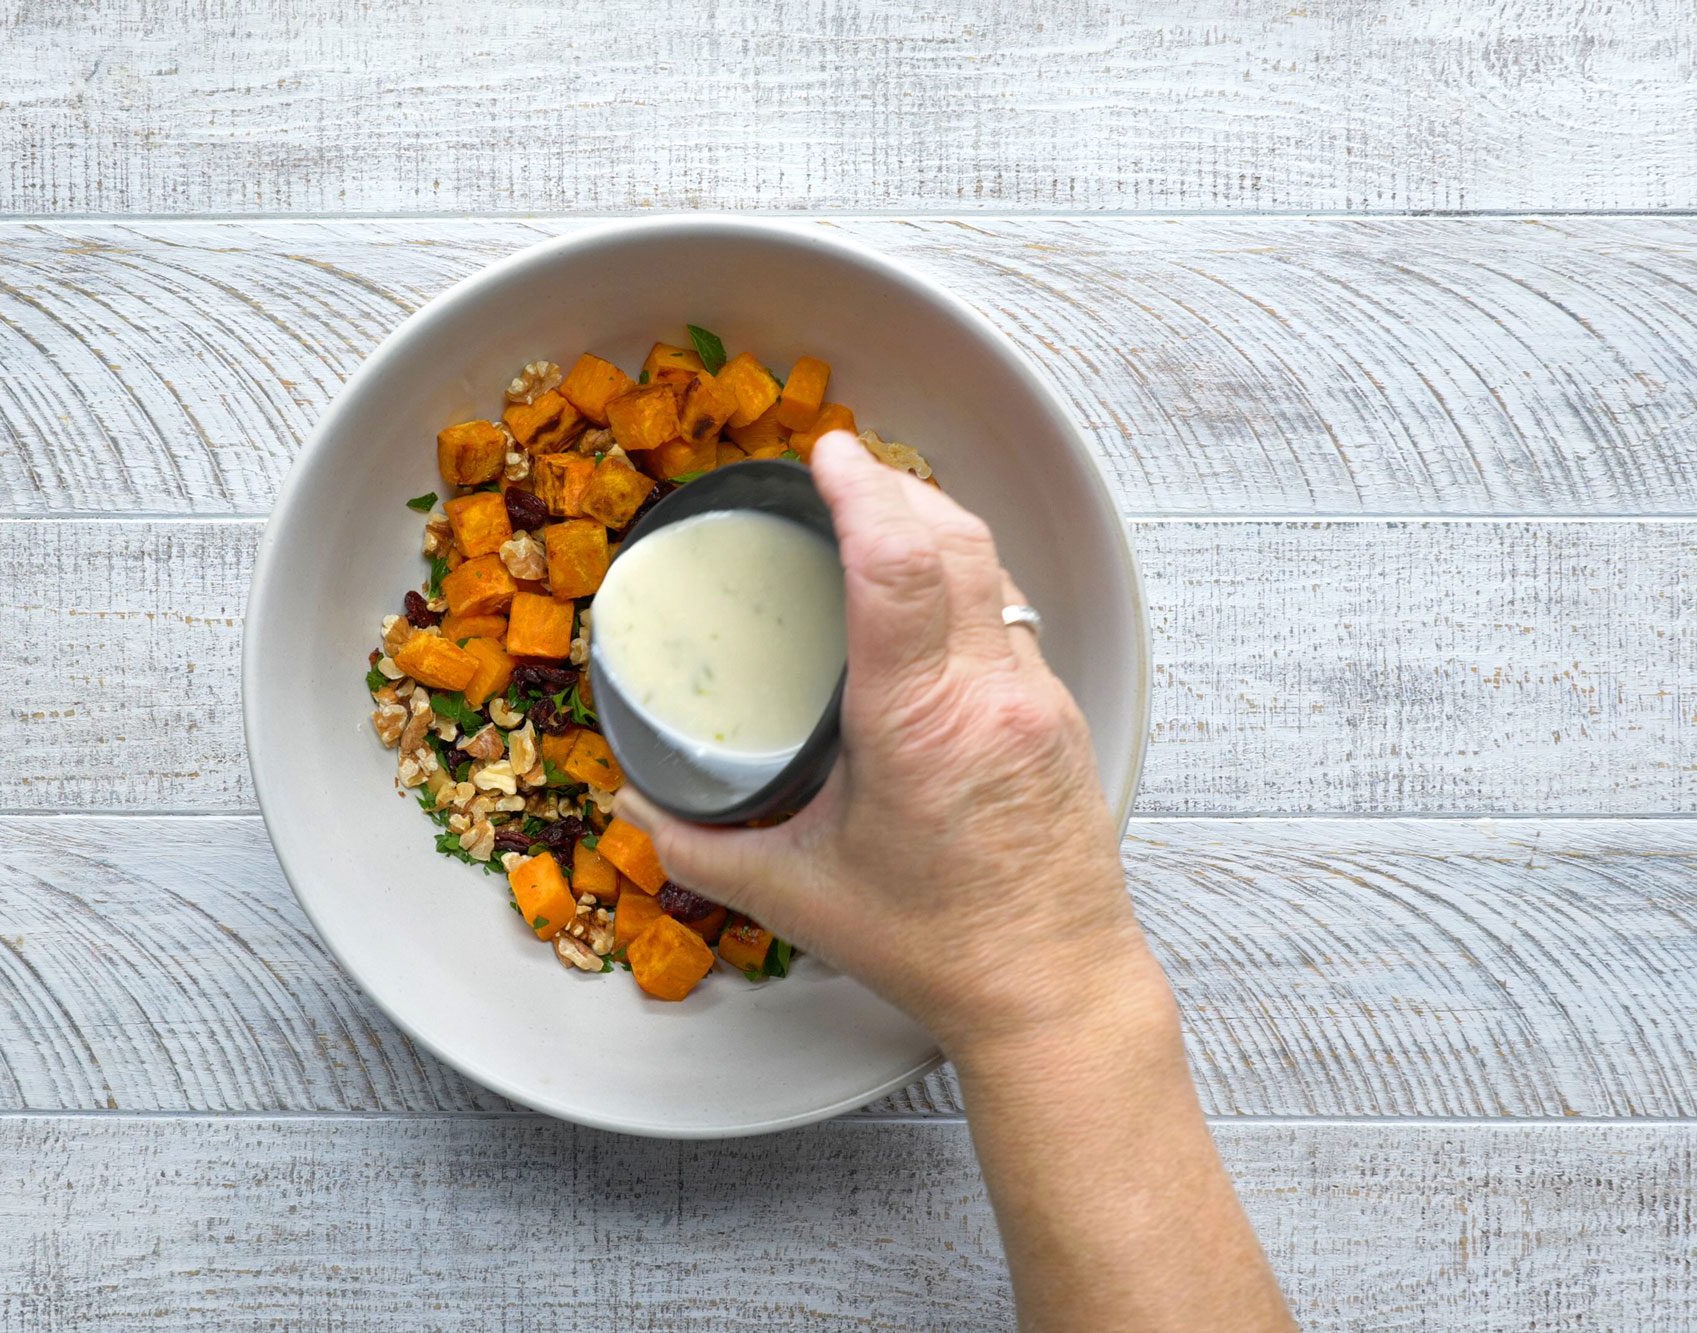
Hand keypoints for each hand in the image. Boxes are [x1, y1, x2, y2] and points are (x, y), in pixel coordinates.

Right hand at [615, 431, 1161, 1058]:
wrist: (1056, 990)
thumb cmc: (940, 948)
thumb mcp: (798, 896)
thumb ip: (700, 846)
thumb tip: (634, 800)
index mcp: (920, 724)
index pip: (899, 567)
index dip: (861, 492)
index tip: (828, 453)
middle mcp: (991, 694)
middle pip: (954, 538)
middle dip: (896, 485)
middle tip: (840, 469)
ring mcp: (1038, 698)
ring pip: (993, 569)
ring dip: (936, 526)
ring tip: (880, 514)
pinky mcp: (1062, 715)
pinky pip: (1011, 613)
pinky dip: (965, 579)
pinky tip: (926, 596)